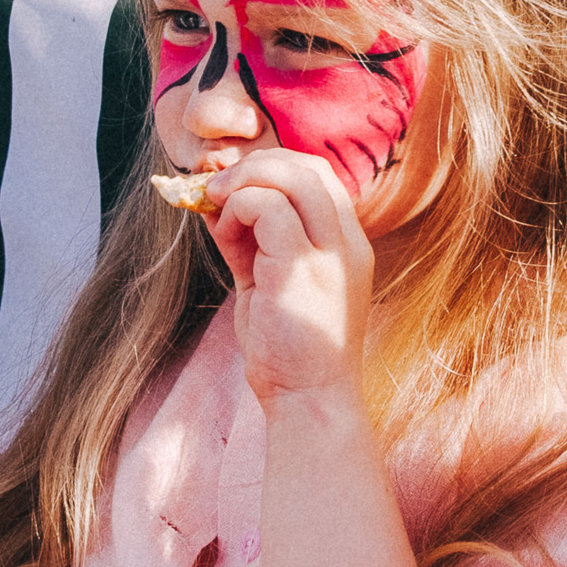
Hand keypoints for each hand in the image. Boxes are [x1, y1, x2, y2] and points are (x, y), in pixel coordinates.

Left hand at [202, 148, 374, 407]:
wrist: (309, 401)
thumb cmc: (290, 352)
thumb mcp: (273, 284)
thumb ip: (255, 242)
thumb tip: (219, 202)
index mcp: (348, 246)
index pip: (321, 178)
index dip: (275, 169)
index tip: (236, 189)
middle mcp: (347, 244)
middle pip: (310, 167)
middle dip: (257, 165)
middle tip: (218, 189)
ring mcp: (329, 255)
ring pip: (293, 176)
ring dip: (244, 181)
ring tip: (218, 208)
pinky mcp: (301, 269)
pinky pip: (268, 207)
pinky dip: (236, 209)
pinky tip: (224, 233)